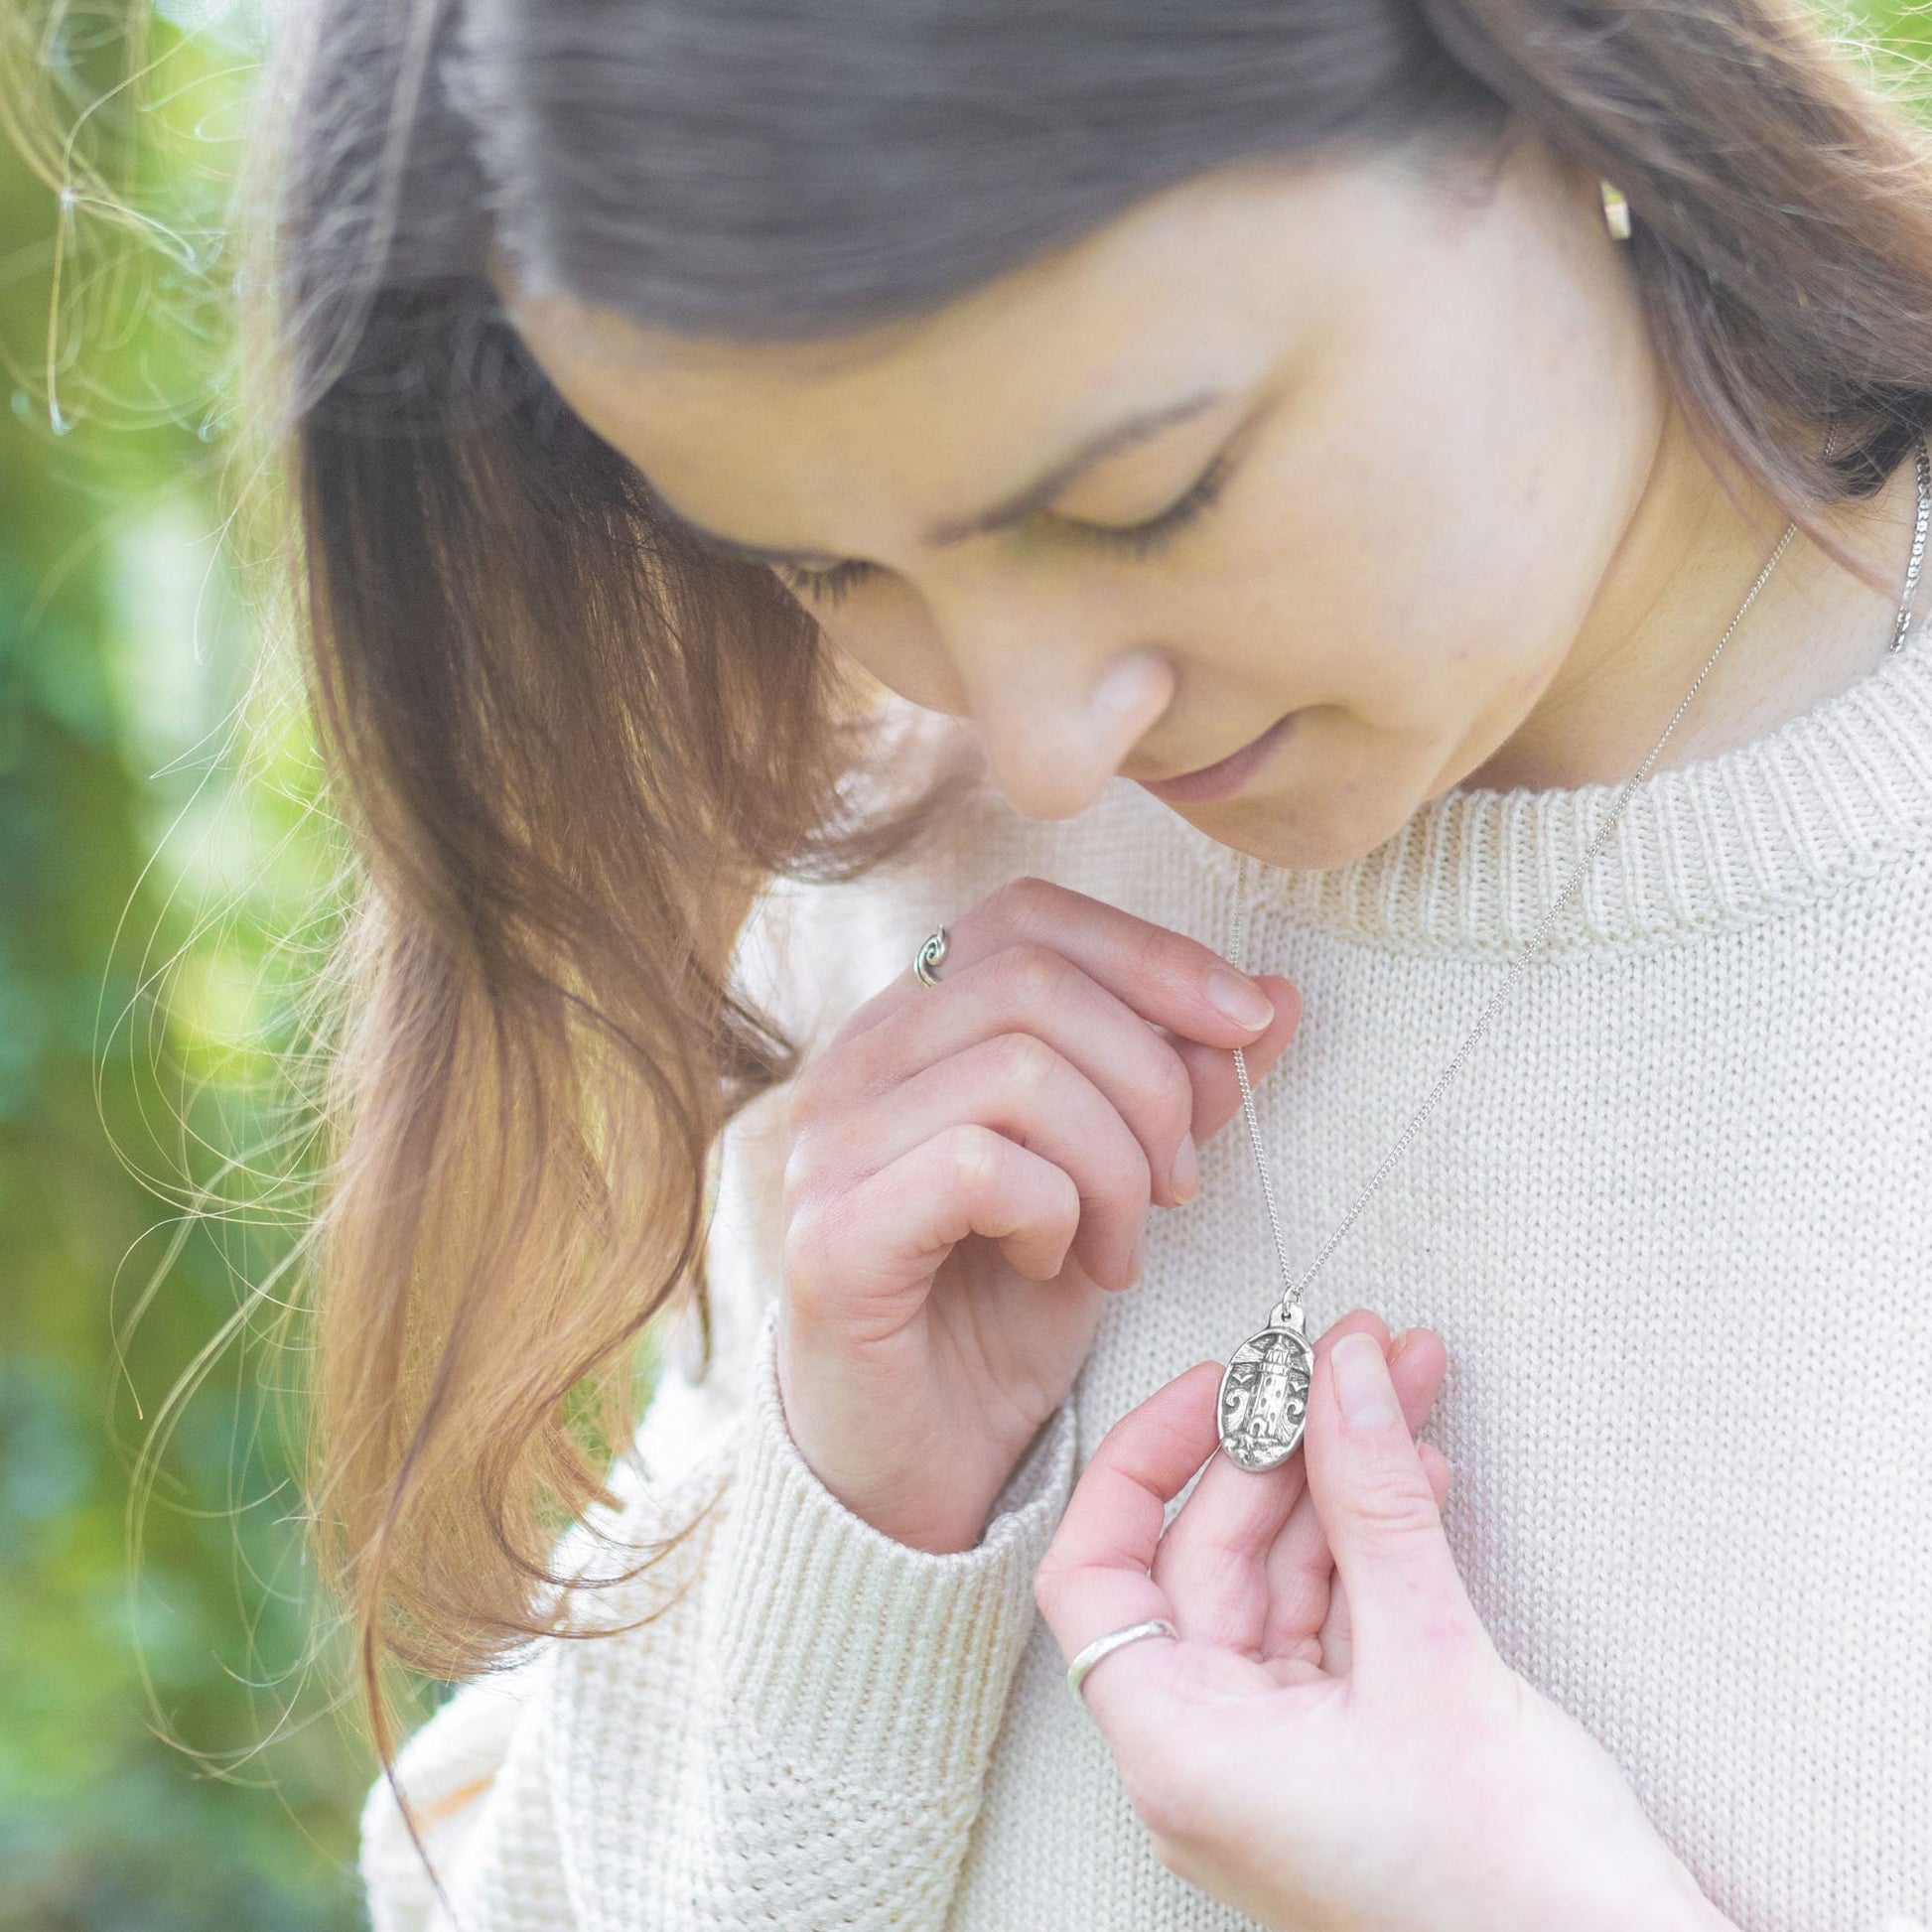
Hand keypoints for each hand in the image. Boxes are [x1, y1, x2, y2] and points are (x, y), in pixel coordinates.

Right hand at [775, 873, 1300, 1553]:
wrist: (921, 1465)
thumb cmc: (1006, 1313)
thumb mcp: (1118, 1181)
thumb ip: (1179, 1086)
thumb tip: (1275, 997)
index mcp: (914, 1025)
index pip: (1028, 917)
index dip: (1151, 952)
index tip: (1251, 1022)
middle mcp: (853, 1063)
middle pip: (1035, 983)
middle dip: (1152, 1081)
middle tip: (1180, 1187)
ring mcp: (828, 1144)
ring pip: (1018, 1071)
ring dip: (1116, 1164)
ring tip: (1122, 1244)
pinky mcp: (829, 1235)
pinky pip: (979, 1165)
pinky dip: (1055, 1213)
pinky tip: (1054, 1265)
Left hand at [1034, 1310, 1727, 1931]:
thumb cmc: (1518, 1884)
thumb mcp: (1433, 1655)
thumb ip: (1373, 1497)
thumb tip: (1341, 1370)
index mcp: (1181, 1752)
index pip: (1094, 1574)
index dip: (1144, 1461)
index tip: (1217, 1385)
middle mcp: (1209, 1757)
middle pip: (1202, 1558)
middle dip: (1280, 1446)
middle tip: (1345, 1356)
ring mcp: (1276, 1756)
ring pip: (1278, 1577)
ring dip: (1340, 1481)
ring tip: (1401, 1383)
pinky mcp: (1344, 1750)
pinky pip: (1332, 1616)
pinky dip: (1370, 1543)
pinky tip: (1417, 1473)